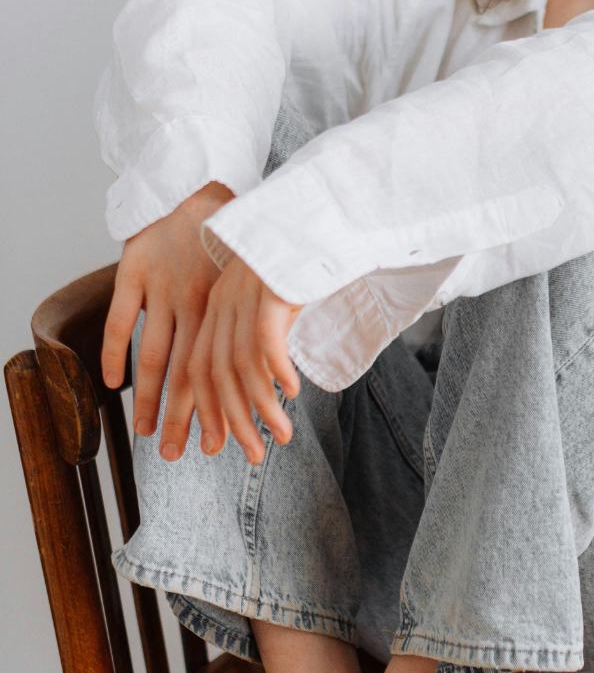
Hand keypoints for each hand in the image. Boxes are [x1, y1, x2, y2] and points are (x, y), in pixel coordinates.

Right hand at [102, 182, 234, 444]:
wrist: (198, 182)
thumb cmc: (228, 232)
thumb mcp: (252, 273)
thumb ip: (255, 312)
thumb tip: (277, 356)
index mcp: (225, 306)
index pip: (219, 369)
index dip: (218, 408)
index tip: (220, 444)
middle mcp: (196, 303)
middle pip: (187, 372)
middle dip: (183, 417)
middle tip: (178, 456)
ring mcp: (163, 288)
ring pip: (155, 354)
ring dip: (150, 397)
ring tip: (147, 433)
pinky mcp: (134, 269)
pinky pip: (121, 318)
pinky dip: (115, 351)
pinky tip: (113, 383)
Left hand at [181, 255, 302, 464]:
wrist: (315, 216)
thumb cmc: (298, 262)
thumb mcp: (269, 300)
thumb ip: (259, 335)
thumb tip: (267, 383)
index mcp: (216, 307)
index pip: (199, 370)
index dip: (206, 412)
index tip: (215, 446)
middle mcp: (223, 304)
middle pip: (214, 375)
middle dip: (230, 422)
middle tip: (252, 456)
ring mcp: (244, 297)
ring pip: (241, 367)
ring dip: (260, 408)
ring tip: (281, 437)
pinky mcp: (270, 290)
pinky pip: (265, 342)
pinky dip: (275, 372)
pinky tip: (290, 393)